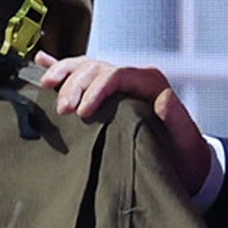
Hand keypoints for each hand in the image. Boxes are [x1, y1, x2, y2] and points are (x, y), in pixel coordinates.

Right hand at [36, 52, 211, 192]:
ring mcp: (117, 85)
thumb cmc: (185, 155)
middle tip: (63, 110)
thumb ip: (177, 118)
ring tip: (45, 86)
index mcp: (151, 83)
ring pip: (85, 67)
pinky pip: (80, 76)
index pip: (116, 74)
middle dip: (75, 84)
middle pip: (96, 68)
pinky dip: (60, 68)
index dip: (96, 88)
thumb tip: (163, 98)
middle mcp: (132, 78)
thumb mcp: (186, 140)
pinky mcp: (106, 95)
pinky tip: (42, 63)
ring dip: (63, 73)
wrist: (185, 165)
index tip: (83, 111)